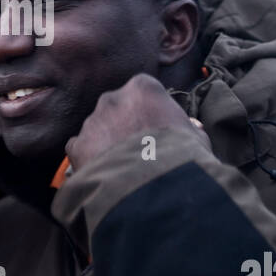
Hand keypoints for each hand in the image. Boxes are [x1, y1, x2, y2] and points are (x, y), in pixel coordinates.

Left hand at [64, 74, 207, 170]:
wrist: (151, 187)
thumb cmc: (181, 158)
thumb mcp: (197, 141)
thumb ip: (191, 129)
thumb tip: (193, 127)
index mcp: (143, 88)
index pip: (145, 94)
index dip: (152, 114)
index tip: (159, 131)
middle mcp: (113, 98)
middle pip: (118, 109)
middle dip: (126, 126)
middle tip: (140, 151)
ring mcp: (92, 121)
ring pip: (99, 129)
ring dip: (108, 143)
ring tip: (123, 168)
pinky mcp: (77, 146)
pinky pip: (81, 149)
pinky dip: (89, 159)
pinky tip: (104, 174)